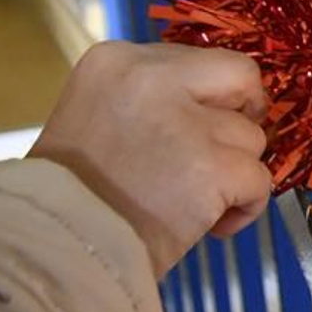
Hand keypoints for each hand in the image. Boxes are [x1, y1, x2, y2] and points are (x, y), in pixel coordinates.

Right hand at [30, 41, 272, 276]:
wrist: (53, 251)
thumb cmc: (73, 195)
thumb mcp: (98, 116)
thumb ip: (156, 100)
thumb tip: (223, 105)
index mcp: (117, 60)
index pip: (199, 61)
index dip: (209, 99)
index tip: (194, 130)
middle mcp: (152, 79)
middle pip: (241, 76)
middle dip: (245, 114)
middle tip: (226, 151)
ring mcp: (187, 123)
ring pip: (251, 137)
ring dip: (234, 174)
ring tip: (192, 203)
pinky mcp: (213, 168)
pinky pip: (259, 180)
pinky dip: (246, 206)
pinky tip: (211, 225)